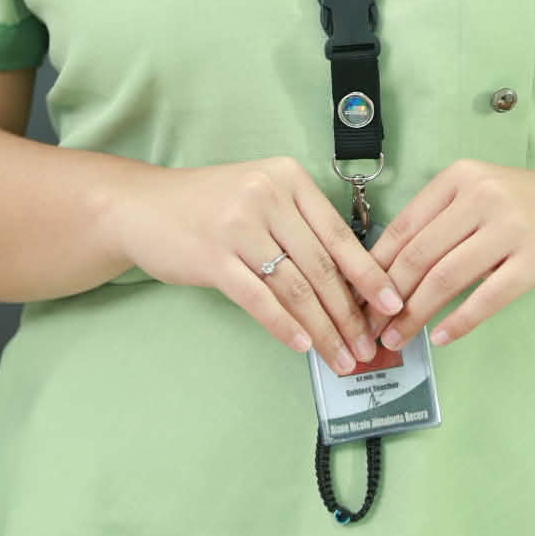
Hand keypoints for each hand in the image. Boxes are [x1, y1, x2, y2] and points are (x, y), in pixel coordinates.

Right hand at [101, 155, 406, 376]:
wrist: (142, 206)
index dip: (369, 275)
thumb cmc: (209, 206)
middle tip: (368, 346)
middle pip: (322, 267)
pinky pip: (259, 299)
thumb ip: (300, 226)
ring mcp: (239, 225)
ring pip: (296, 288)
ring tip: (341, 357)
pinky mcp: (213, 256)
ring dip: (324, 329)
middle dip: (350, 314)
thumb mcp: (261, 196)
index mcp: (288, 178)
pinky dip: (285, 326)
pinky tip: (303, 346)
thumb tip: (351, 281)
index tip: (392, 304)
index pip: (339, 234)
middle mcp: (267, 196)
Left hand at [361, 158, 534, 348]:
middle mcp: (482, 195)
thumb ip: (442, 224)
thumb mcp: (483, 197)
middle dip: (388, 296)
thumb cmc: (533, 208)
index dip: (374, 266)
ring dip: (415, 314)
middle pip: (418, 255)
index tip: (357, 297)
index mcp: (460, 178)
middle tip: (372, 326)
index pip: (403, 226)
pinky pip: (486, 298)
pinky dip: (458, 322)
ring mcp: (510, 227)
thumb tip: (388, 271)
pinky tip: (441, 337)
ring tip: (398, 338)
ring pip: (446, 278)